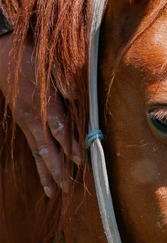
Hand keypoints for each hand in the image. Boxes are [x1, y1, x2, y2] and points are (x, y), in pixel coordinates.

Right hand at [0, 33, 80, 196]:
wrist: (1, 50)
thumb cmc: (29, 54)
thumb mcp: (49, 63)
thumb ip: (65, 81)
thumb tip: (79, 98)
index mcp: (42, 103)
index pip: (59, 129)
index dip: (70, 145)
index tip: (82, 159)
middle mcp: (32, 117)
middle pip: (46, 148)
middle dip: (58, 169)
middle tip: (68, 188)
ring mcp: (26, 121)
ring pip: (37, 152)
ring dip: (46, 173)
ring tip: (53, 192)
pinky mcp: (23, 121)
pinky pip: (32, 146)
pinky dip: (39, 161)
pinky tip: (44, 173)